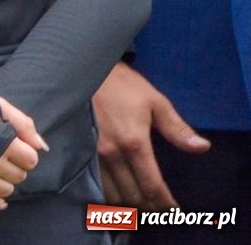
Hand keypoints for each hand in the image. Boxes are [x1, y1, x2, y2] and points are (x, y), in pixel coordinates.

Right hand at [0, 96, 44, 211]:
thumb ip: (24, 123)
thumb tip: (42, 147)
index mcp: (4, 141)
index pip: (31, 159)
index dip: (26, 154)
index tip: (16, 148)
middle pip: (19, 176)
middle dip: (16, 168)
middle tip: (4, 158)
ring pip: (5, 190)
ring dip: (5, 183)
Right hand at [93, 61, 209, 207]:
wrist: (84, 71)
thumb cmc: (123, 85)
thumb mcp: (155, 102)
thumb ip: (177, 129)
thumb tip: (201, 147)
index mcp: (134, 143)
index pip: (152, 185)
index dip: (165, 203)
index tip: (173, 210)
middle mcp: (111, 153)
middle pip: (132, 195)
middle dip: (148, 207)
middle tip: (158, 208)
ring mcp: (92, 153)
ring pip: (111, 194)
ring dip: (128, 205)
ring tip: (141, 204)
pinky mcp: (80, 151)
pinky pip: (95, 183)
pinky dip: (109, 194)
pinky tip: (117, 193)